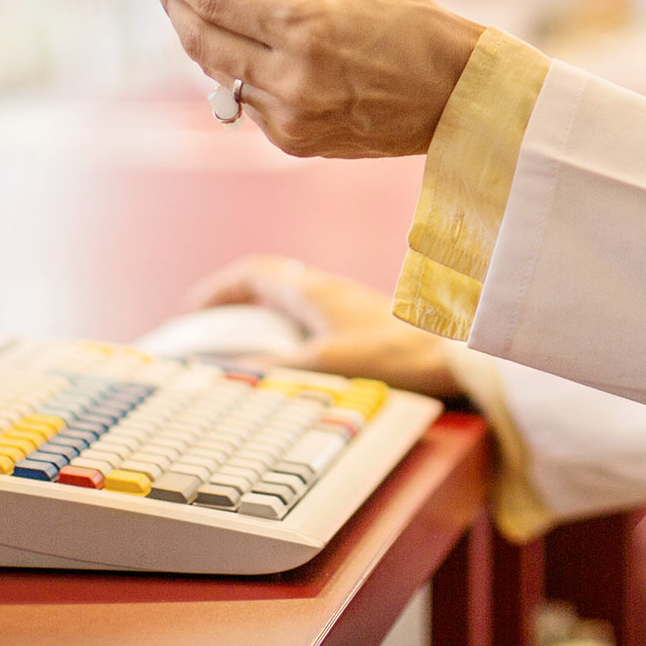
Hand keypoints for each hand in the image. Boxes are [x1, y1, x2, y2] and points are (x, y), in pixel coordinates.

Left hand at [146, 0, 481, 158]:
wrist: (455, 94)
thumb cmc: (405, 21)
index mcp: (304, 28)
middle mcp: (290, 78)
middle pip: (200, 39)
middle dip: (174, 4)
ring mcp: (290, 117)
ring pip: (215, 73)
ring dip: (199, 37)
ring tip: (198, 4)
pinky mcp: (292, 143)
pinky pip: (243, 100)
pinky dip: (235, 70)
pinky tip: (247, 48)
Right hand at [185, 254, 459, 400]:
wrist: (452, 353)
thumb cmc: (393, 355)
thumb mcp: (324, 365)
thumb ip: (276, 369)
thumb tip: (229, 371)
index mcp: (312, 290)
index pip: (254, 274)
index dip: (219, 289)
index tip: (193, 311)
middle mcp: (327, 289)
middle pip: (271, 282)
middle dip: (236, 300)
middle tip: (212, 328)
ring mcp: (346, 303)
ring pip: (293, 299)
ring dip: (264, 315)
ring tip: (243, 347)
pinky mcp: (363, 320)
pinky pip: (312, 315)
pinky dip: (289, 330)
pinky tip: (292, 360)